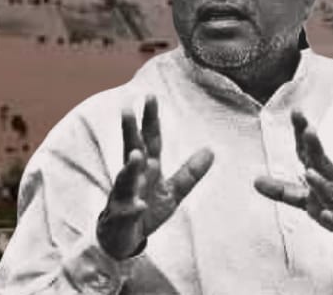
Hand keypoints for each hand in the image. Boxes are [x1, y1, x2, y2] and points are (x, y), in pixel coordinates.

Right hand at [97, 94, 214, 259]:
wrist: (122, 238)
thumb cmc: (145, 209)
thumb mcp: (172, 191)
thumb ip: (189, 172)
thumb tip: (211, 150)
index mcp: (147, 168)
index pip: (149, 139)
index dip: (151, 119)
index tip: (150, 96)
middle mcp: (133, 177)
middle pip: (132, 150)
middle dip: (130, 131)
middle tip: (127, 110)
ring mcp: (125, 196)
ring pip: (125, 179)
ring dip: (130, 168)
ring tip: (136, 156)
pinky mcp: (122, 217)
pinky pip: (128, 212)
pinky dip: (133, 209)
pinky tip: (140, 206)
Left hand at [253, 111, 332, 258]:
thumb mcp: (307, 200)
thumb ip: (283, 190)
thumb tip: (255, 181)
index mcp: (323, 174)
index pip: (308, 152)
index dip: (301, 133)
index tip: (296, 111)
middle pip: (322, 163)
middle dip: (315, 147)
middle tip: (309, 130)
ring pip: (330, 191)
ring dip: (319, 182)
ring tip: (308, 173)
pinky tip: (325, 216)